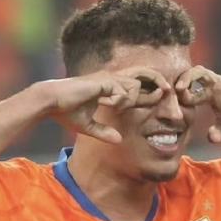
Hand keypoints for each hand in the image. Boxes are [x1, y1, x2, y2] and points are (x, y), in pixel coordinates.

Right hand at [41, 68, 170, 143]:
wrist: (50, 102)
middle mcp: (110, 80)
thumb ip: (103, 132)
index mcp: (108, 88)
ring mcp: (107, 79)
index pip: (135, 89)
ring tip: (114, 105)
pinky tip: (107, 104)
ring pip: (135, 87)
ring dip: (130, 100)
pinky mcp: (104, 81)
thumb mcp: (88, 126)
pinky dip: (119, 101)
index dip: (149, 94)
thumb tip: (119, 141)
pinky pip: (123, 93)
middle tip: (169, 91)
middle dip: (157, 83)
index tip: (161, 97)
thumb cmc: (65, 112)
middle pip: (142, 79)